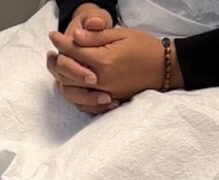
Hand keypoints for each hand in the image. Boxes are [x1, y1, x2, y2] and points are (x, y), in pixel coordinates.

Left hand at [50, 26, 182, 102]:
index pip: (72, 51)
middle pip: (66, 73)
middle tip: (52, 52)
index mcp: (104, 60)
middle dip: (56, 61)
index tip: (53, 35)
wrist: (165, 68)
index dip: (60, 42)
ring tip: (59, 67)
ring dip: (62, 78)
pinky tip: (72, 85)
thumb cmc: (145, 48)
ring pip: (71, 91)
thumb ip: (96, 37)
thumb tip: (75, 36)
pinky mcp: (110, 101)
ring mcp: (105, 93)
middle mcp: (102, 80)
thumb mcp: (121, 35)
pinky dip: (75, 95)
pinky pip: (85, 104)